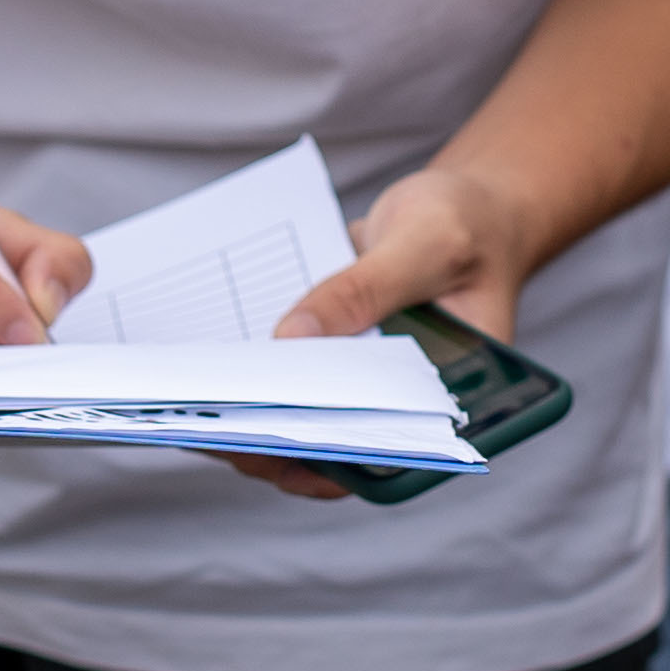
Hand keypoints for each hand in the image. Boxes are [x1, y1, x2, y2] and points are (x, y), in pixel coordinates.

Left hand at [235, 160, 534, 498]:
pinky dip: (259, 364)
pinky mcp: (337, 348)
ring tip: (199, 400)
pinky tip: (215, 352)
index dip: (329, 469)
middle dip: (274, 441)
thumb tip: (289, 341)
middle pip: (336, 445)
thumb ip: (361, 291)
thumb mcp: (423, 246)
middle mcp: (405, 403)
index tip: (273, 457)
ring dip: (257, 410)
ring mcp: (367, 379)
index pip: (387, 459)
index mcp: (449, 402)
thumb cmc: (467, 226)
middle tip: (212, 427)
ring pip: (306, 413)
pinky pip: (293, 367)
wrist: (470, 201)